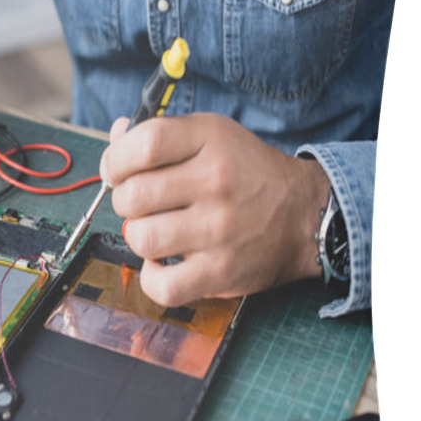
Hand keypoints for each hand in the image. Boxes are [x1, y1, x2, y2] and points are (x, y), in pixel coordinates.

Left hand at [99, 113, 330, 304]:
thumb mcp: (212, 137)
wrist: (305, 215)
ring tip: (157, 232)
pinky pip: (162, 285)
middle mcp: (216, 182)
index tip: (116, 172)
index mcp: (210, 140)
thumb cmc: (246, 175)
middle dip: (126, 202)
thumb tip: (116, 136)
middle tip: (144, 205)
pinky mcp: (221, 271)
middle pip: (133, 195)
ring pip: (141, 238)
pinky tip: (163, 263)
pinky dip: (152, 277)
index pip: (143, 144)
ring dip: (139, 237)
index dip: (115, 160)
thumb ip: (162, 135)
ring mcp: (219, 230)